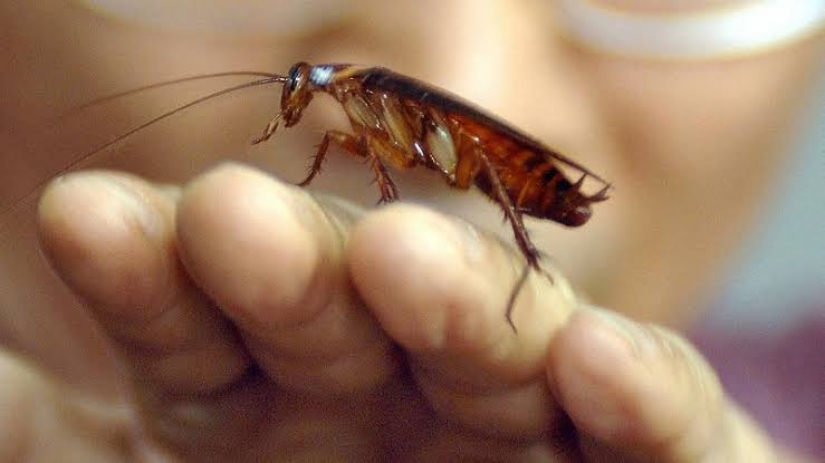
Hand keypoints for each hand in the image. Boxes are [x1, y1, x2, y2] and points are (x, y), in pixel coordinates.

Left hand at [9, 162, 790, 461]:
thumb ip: (66, 443)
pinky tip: (596, 360)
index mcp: (278, 396)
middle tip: (230, 213)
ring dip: (461, 299)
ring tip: (399, 260)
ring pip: (501, 343)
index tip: (86, 216)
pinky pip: (662, 420)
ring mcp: (525, 421)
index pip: (205, 323)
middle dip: (294, 263)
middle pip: (350, 311)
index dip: (151, 275)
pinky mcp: (655, 457)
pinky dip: (643, 387)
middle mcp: (399, 390)